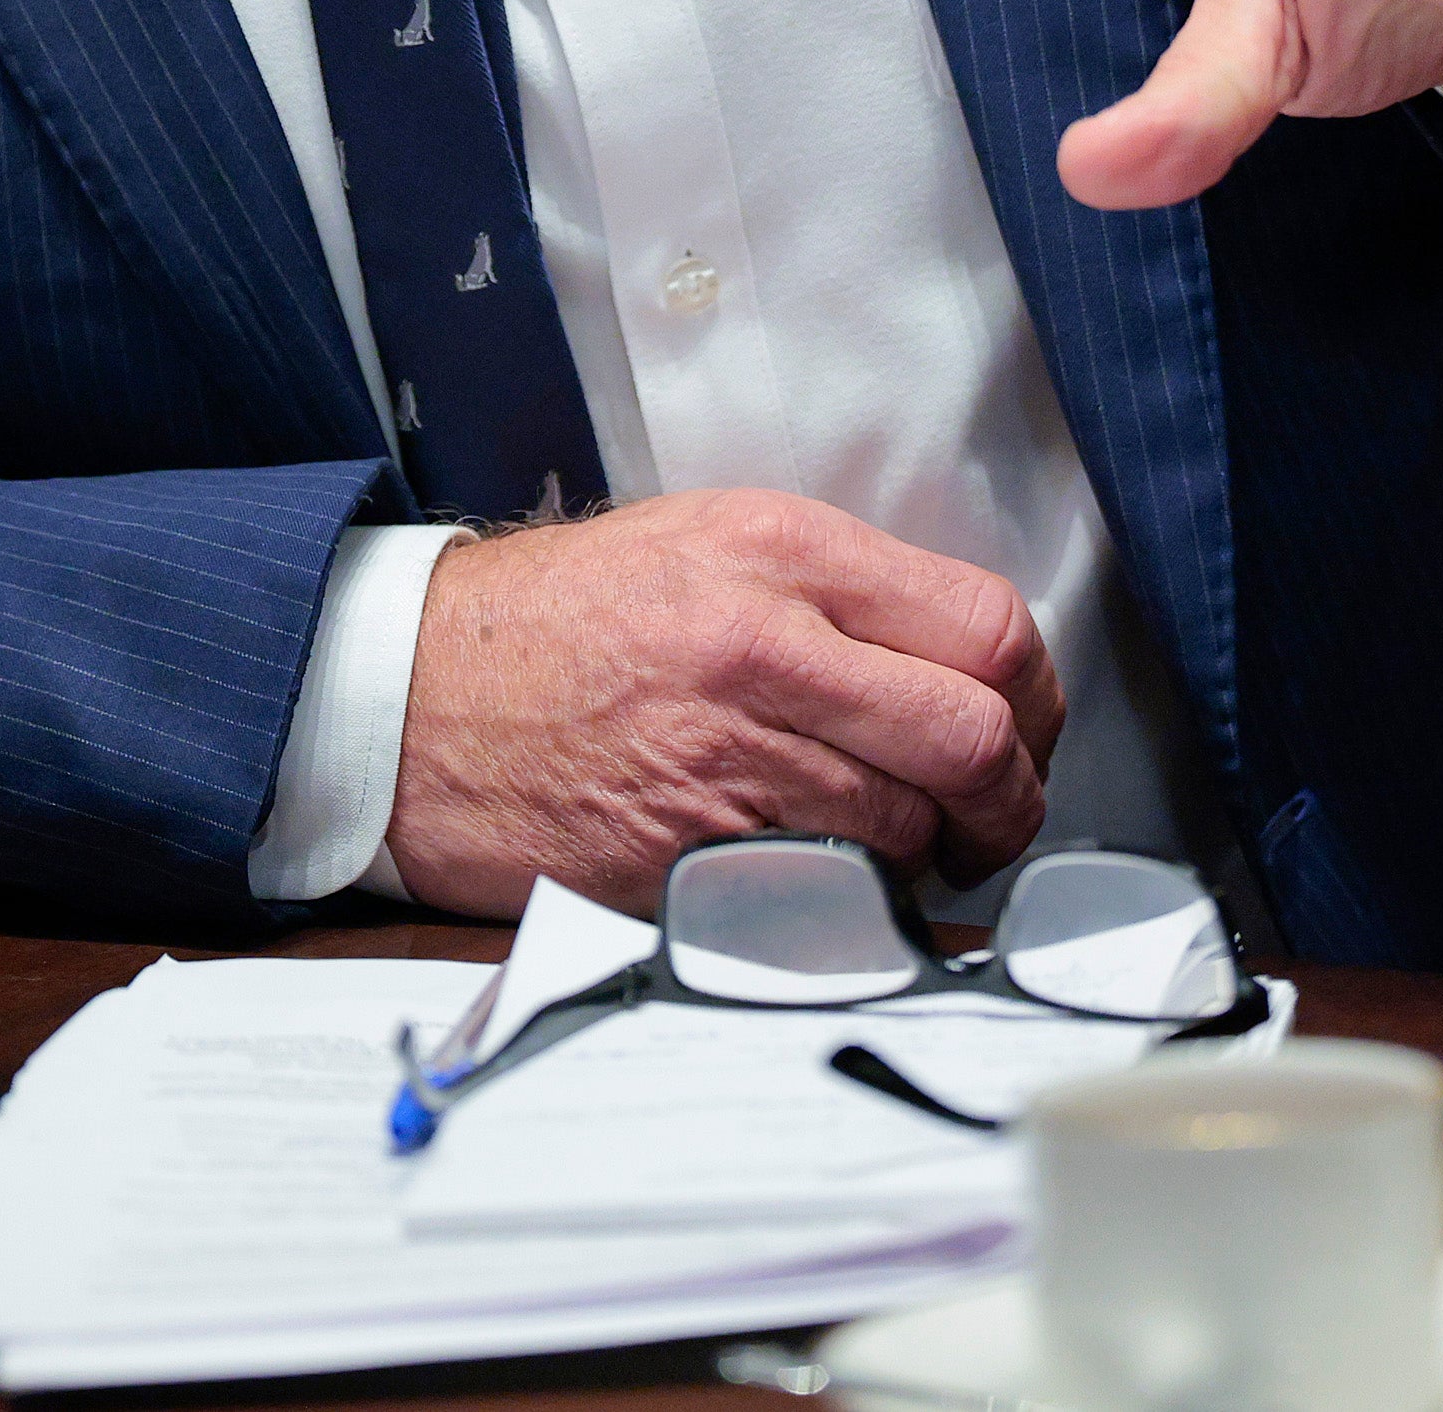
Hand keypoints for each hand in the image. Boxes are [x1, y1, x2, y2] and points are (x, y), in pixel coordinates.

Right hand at [381, 490, 1065, 917]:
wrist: (407, 696)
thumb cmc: (555, 623)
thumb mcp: (702, 544)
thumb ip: (835, 590)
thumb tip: (962, 663)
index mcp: (779, 552)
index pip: (987, 628)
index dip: (1036, 699)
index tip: (1022, 728)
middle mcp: (765, 647)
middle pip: (976, 741)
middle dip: (1011, 800)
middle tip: (994, 816)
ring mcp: (726, 761)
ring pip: (911, 831)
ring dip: (924, 855)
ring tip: (887, 842)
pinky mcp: (688, 858)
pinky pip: (825, 895)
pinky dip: (844, 899)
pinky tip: (812, 875)